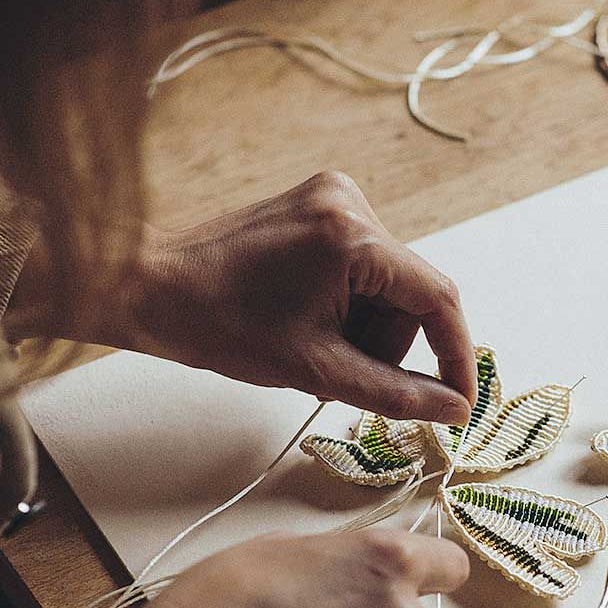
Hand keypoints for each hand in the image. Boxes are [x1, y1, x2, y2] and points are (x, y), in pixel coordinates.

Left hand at [125, 171, 475, 423]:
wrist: (149, 286)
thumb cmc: (218, 325)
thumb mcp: (316, 370)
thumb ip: (394, 393)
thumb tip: (453, 411)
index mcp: (353, 238)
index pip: (438, 300)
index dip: (455, 357)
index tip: (459, 403)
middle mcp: (352, 203)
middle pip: (411, 295)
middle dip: (389, 344)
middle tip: (343, 374)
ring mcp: (335, 197)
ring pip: (389, 285)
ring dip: (367, 327)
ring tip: (314, 345)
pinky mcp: (319, 204)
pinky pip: (363, 266)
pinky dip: (349, 303)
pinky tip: (309, 318)